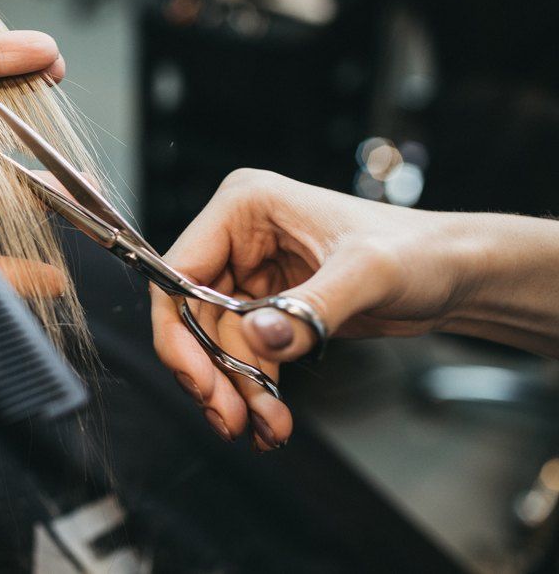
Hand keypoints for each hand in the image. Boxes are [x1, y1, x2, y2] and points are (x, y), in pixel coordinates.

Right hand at [151, 169, 473, 449]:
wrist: (455, 275)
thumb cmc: (420, 252)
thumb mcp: (368, 274)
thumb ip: (310, 309)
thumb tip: (257, 338)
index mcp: (245, 206)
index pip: (180, 272)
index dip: (179, 332)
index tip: (200, 382)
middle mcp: (239, 237)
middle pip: (192, 315)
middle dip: (211, 373)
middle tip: (231, 419)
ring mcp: (251, 273)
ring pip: (216, 344)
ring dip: (237, 391)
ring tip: (267, 429)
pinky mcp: (268, 306)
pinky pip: (242, 354)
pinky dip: (253, 390)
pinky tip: (272, 420)